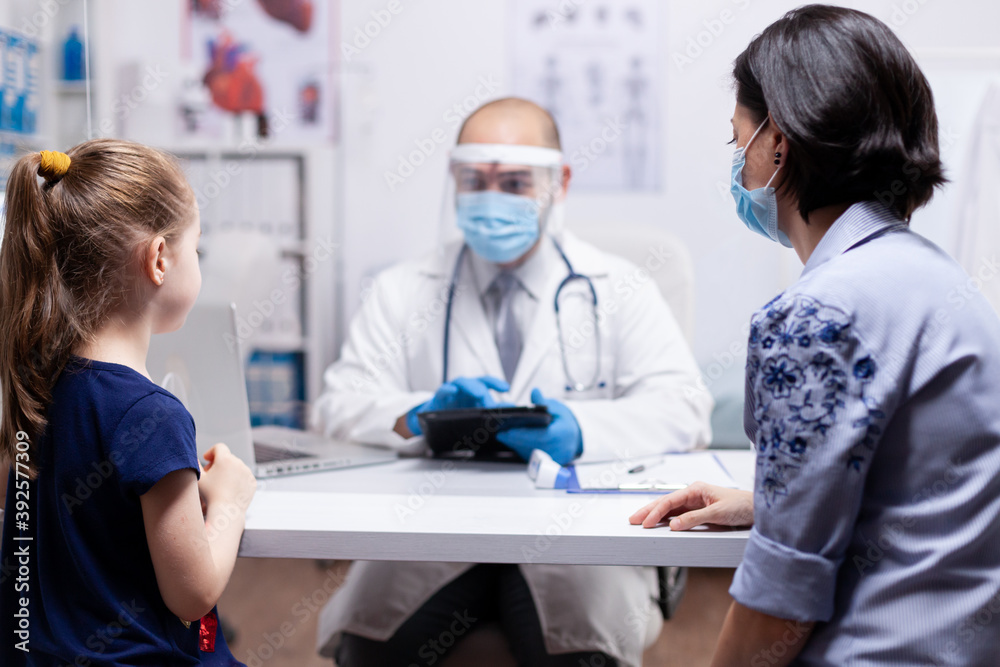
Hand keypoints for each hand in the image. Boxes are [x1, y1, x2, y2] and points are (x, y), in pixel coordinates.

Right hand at [198, 443, 256, 513]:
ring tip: (220, 482)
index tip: (206, 459)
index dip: (211, 452)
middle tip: (211, 474)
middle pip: (227, 457)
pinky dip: (238, 479)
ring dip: (229, 471)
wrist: (226, 511)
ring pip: (237, 467)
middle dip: (218, 463)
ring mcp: (247, 472)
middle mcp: (238, 463)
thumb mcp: (199, 478)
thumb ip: (195, 464)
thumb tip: (193, 457)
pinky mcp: (252, 482)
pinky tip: (230, 488)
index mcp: (225, 459)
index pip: (219, 447)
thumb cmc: (209, 495)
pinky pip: (244, 476)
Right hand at [406, 376, 509, 435]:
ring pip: (462, 382)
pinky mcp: (439, 397)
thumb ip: (494, 410)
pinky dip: (448, 389)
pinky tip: (452, 390)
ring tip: (479, 393)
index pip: (488, 383)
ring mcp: (453, 392)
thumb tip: (512, 409)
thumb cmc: (458, 414)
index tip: (506, 388)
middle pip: (477, 382)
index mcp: (476, 392)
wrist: (436, 422)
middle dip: (484, 387)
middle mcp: (466, 389)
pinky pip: (443, 390)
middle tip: (492, 395)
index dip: (497, 383)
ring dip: (471, 386)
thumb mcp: (476, 413)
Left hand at [497, 388, 581, 464]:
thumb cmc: (565, 424)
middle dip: (513, 439)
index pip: (541, 436)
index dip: (524, 434)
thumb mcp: (558, 409)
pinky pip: (529, 455)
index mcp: (563, 435)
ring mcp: (550, 459)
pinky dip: (519, 447)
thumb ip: (545, 403)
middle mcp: (557, 450)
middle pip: (532, 446)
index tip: (510, 430)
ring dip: (514, 443)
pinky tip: (510, 439)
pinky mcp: (543, 463)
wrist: (573, 440)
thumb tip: (535, 393)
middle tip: (500, 432)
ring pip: (528, 452)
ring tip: (502, 434)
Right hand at [629, 482, 753, 530]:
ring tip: (640, 521)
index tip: (646, 522)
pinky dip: (666, 520)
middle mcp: (693, 494)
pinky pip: (678, 515)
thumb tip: (674, 525)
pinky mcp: (699, 512)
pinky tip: (658, 524)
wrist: (757, 509)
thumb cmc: (741, 506)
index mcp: (696, 489)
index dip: (656, 512)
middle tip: (632, 519)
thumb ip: (695, 519)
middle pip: (665, 502)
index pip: (670, 501)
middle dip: (648, 510)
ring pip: (670, 509)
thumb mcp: (718, 513)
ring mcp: (695, 503)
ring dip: (655, 515)